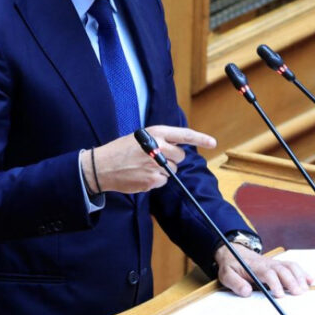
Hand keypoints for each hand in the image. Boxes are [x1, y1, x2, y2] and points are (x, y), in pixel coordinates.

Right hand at [81, 125, 215, 193]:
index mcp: (156, 133)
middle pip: (181, 156)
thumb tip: (178, 149)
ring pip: (173, 170)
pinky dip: (156, 180)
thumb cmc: (121, 150)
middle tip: (156, 157)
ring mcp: (155, 165)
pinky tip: (141, 175)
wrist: (101, 166)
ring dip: (163, 170)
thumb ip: (160, 141)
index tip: (212, 143)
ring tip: (144, 166)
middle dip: (173, 158)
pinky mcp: (152, 180)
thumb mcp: (141, 137)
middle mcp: (158, 147)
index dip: (200, 139)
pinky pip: (164, 181)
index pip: (184, 134)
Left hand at [215, 244, 311, 297]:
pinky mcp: (278, 265)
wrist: (233, 252)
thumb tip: (246, 291)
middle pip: (283, 270)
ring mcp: (274, 263)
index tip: (280, 295)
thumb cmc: (232, 265)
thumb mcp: (226, 274)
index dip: (275, 283)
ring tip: (305, 289)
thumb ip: (235, 283)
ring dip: (299, 277)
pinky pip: (292, 266)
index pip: (268, 273)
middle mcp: (267, 263)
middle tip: (298, 294)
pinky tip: (310, 280)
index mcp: (255, 266)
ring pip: (290, 266)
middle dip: (292, 281)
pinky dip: (302, 273)